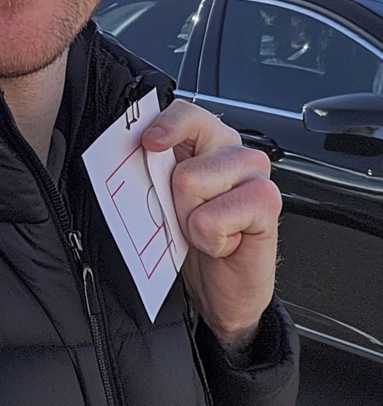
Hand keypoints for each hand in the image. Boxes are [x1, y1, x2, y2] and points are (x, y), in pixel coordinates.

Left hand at [141, 100, 280, 350]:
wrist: (223, 292)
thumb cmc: (195, 242)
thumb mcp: (166, 201)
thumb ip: (156, 170)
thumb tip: (136, 152)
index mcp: (210, 143)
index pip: (187, 113)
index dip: (167, 126)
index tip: (150, 143)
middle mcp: (235, 152)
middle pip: (183, 158)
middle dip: (175, 196)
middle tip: (189, 217)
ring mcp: (256, 174)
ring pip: (192, 182)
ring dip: (191, 220)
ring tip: (208, 231)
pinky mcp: (269, 202)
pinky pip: (213, 217)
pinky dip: (211, 239)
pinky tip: (225, 244)